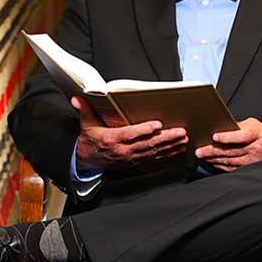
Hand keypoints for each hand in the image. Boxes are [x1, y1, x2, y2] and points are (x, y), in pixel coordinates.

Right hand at [71, 97, 187, 170]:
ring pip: (154, 153)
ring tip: (184, 140)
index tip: (157, 125)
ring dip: (170, 146)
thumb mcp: (86, 124)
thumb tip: (77, 98)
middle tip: (181, 132)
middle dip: (166, 138)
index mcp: (112, 140)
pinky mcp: (136, 163)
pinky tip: (178, 150)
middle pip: (148, 144)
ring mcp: (132, 158)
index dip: (144, 130)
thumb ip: (84, 110)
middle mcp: (124, 151)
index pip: (130, 135)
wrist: (88, 161)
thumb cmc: (90, 140)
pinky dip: (168, 155)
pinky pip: (154, 160)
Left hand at [194, 117, 261, 171]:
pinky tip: (212, 162)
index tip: (214, 137)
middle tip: (199, 151)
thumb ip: (239, 127)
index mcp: (258, 134)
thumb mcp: (254, 125)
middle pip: (231, 151)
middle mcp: (256, 149)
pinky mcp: (249, 169)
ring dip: (213, 159)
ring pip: (229, 161)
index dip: (227, 137)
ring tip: (202, 156)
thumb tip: (220, 128)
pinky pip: (232, 168)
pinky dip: (220, 165)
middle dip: (212, 151)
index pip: (241, 136)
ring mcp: (253, 161)